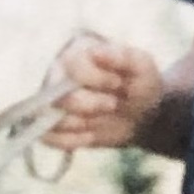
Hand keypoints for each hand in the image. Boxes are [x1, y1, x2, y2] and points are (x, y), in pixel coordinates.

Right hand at [41, 35, 165, 151]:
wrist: (144, 115)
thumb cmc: (140, 84)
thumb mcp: (141, 65)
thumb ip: (121, 56)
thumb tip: (95, 52)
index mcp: (78, 57)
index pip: (72, 66)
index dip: (96, 79)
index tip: (118, 83)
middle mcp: (60, 78)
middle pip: (60, 97)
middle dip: (91, 105)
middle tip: (113, 105)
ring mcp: (57, 104)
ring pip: (54, 118)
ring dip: (82, 124)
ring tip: (102, 120)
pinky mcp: (57, 127)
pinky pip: (50, 138)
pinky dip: (71, 140)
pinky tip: (90, 136)